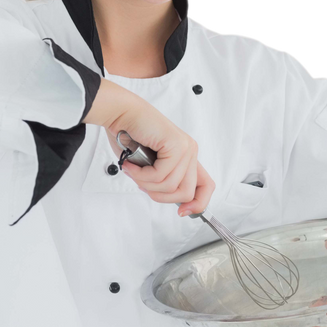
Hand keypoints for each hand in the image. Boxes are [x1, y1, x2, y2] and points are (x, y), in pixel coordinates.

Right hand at [106, 99, 214, 215]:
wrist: (120, 113)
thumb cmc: (130, 135)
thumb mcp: (150, 166)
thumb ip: (161, 180)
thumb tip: (166, 198)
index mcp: (187, 157)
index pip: (206, 186)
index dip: (198, 204)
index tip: (182, 213)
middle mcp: (190, 151)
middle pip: (186, 192)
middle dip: (160, 196)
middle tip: (142, 185)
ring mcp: (185, 147)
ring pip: (171, 186)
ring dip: (146, 184)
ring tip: (133, 170)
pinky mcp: (176, 144)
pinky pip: (161, 175)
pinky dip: (142, 175)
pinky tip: (131, 164)